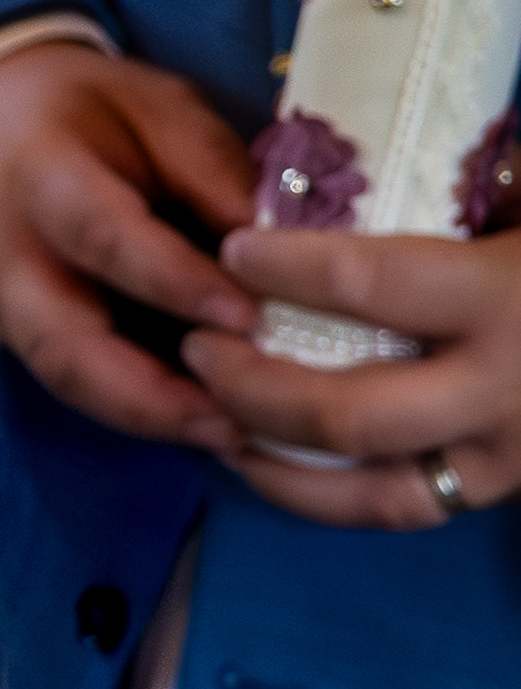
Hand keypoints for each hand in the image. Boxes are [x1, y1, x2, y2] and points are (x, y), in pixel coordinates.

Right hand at [0, 41, 257, 451]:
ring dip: (147, 418)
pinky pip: (76, 385)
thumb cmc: (87, 113)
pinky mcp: (18, 339)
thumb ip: (211, 171)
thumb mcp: (158, 109)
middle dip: (151, 394)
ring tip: (229, 436)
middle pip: (64, 346)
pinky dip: (138, 413)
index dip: (173, 282)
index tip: (249, 318)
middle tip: (236, 422)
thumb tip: (279, 246)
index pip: (104, 239)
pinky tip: (201, 424)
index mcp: (41, 179)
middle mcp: (9, 259)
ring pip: (66, 382)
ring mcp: (4, 309)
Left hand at [188, 220, 520, 525]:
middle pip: (343, 412)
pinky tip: (269, 463)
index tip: (232, 251)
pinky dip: (322, 496)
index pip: (368, 284)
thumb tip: (350, 179)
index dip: (286, 268)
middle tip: (198, 348)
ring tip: (216, 421)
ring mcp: (500, 456)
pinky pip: (396, 509)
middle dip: (252, 387)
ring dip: (274, 460)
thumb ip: (459, 191)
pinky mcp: (498, 491)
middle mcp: (497, 391)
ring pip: (362, 488)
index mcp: (500, 300)